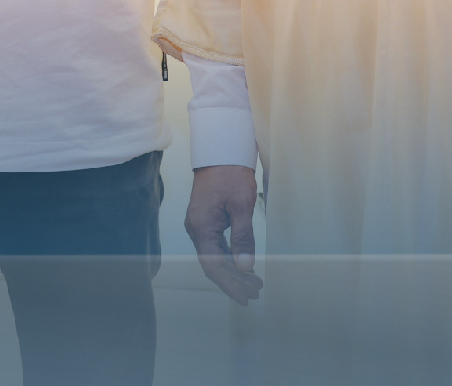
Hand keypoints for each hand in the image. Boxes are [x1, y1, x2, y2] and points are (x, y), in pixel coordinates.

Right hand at [186, 165, 262, 304]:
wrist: (221, 153)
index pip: (213, 264)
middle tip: (255, 293)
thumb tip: (245, 267)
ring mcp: (199, 225)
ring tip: (254, 283)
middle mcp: (196, 228)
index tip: (245, 297)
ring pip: (214, 256)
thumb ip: (243, 238)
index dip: (229, 284)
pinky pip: (215, 246)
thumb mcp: (242, 206)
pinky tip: (243, 265)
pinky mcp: (205, 221)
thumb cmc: (231, 175)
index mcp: (202, 226)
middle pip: (213, 263)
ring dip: (234, 271)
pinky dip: (230, 258)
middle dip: (234, 281)